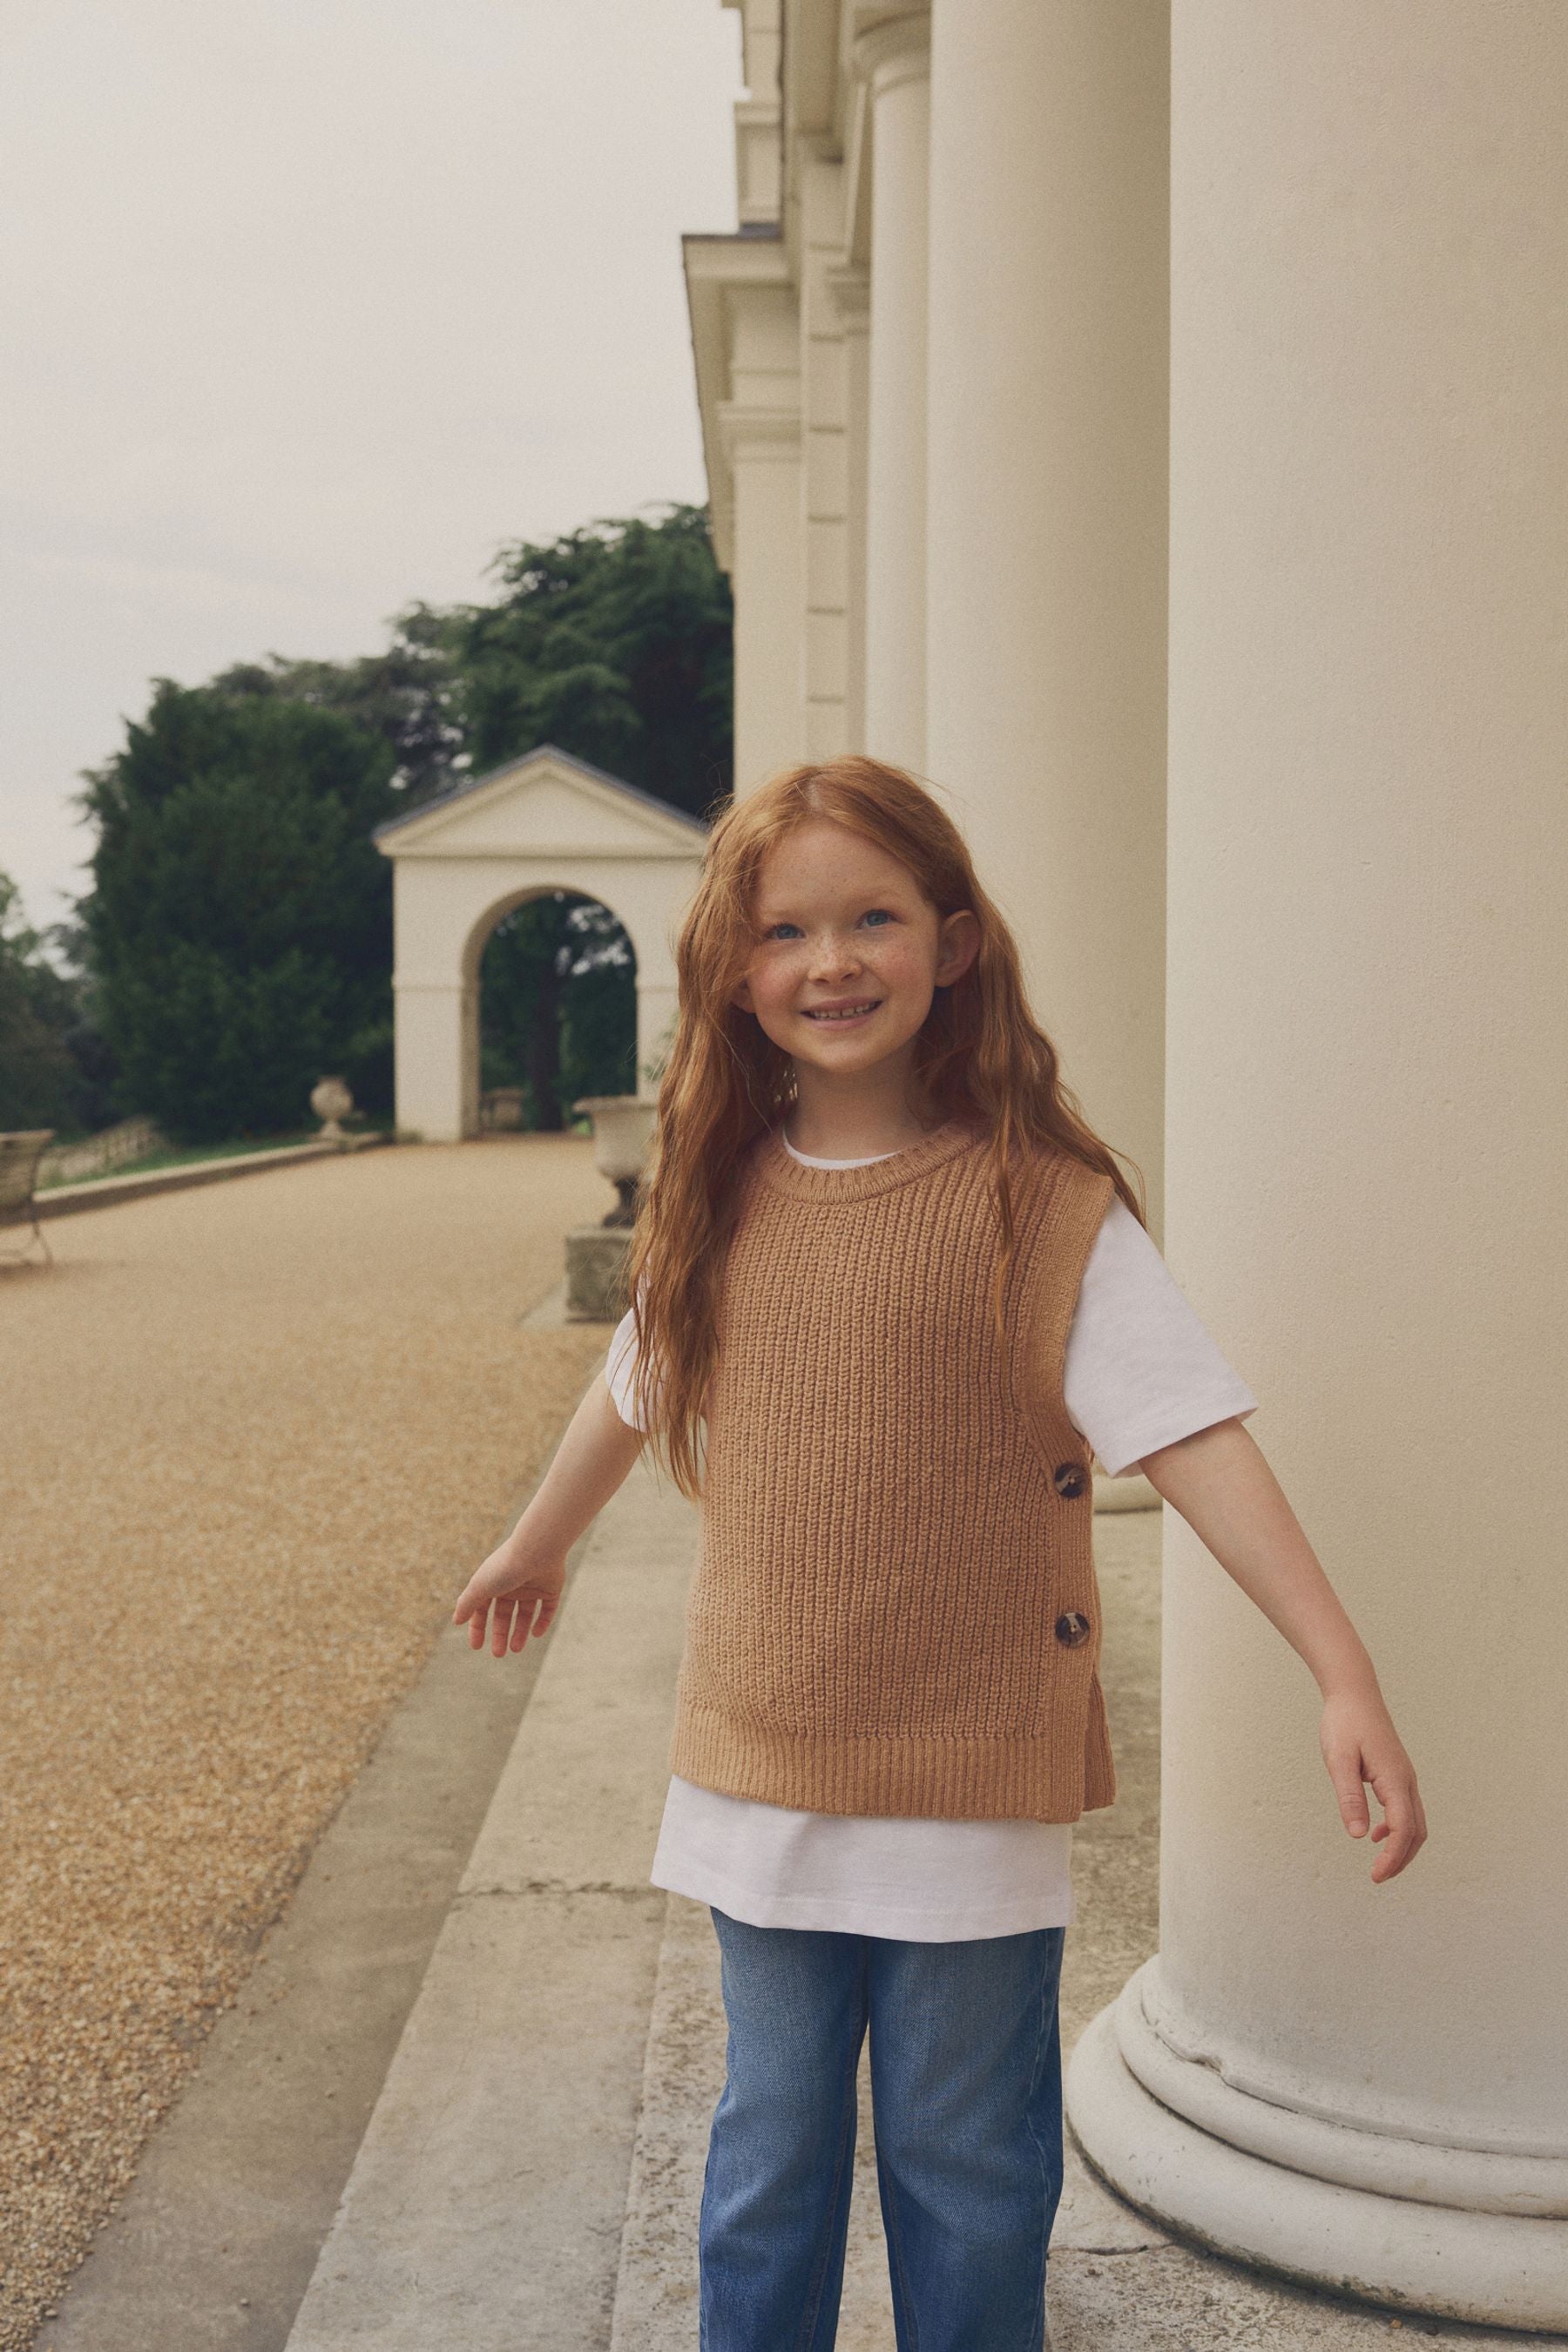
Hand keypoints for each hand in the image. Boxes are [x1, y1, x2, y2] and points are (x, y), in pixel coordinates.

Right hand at [452, 1529, 565, 1655]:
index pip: (482, 1609)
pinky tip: (535, 1633)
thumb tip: (456, 1620)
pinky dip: (542, 1622)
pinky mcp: (551, 1587)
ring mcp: (532, 1586)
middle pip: (504, 1615)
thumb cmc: (505, 1567)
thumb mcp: (480, 1587)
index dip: (477, 1627)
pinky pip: (547, 1609)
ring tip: (515, 1649)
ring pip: (525, 1615)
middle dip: (500, 1635)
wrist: (538, 1550)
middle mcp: (512, 1584)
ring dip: (520, 1633)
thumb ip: (467, 1604)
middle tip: (498, 1654)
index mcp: (493, 1582)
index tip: (476, 1646)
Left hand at [1319, 1682, 1427, 1883]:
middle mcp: (1406, 1780)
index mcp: (1394, 1779)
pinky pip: (1405, 1810)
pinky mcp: (1397, 1774)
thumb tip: (1357, 1836)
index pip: (1402, 1829)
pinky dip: (1396, 1829)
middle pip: (1416, 1832)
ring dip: (1401, 1847)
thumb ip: (1349, 1797)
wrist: (1354, 1693)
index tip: (1376, 1876)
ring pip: (1415, 1822)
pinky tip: (1373, 1833)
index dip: (1392, 1857)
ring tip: (1379, 1866)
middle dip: (1401, 1859)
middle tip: (1377, 1878)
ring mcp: (1405, 1777)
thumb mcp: (1339, 1760)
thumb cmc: (1344, 1724)